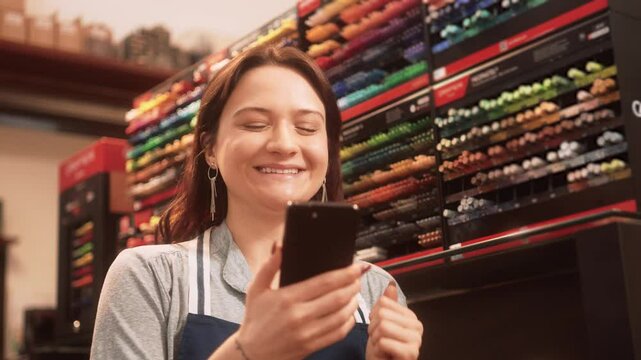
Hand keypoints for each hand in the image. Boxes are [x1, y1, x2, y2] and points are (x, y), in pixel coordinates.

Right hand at [236, 244, 369, 359]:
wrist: (250, 354)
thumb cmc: (254, 319)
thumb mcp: (256, 289)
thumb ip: (269, 266)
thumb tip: (280, 246)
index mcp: (287, 298)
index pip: (325, 282)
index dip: (345, 273)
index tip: (357, 267)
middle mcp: (299, 316)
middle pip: (337, 298)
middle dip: (353, 285)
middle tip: (359, 277)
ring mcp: (307, 333)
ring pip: (341, 315)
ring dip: (354, 302)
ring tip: (355, 293)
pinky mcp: (311, 346)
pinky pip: (338, 333)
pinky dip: (349, 321)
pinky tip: (349, 313)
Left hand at [366, 282, 422, 359]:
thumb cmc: (381, 348)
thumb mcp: (380, 322)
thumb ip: (387, 304)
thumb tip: (391, 284)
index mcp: (411, 316)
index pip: (383, 302)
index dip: (374, 315)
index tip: (378, 327)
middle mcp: (417, 326)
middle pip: (383, 314)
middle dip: (373, 328)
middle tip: (378, 339)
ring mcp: (416, 340)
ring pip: (383, 326)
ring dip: (375, 339)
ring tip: (381, 346)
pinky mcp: (410, 353)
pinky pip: (384, 341)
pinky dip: (378, 349)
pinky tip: (384, 353)